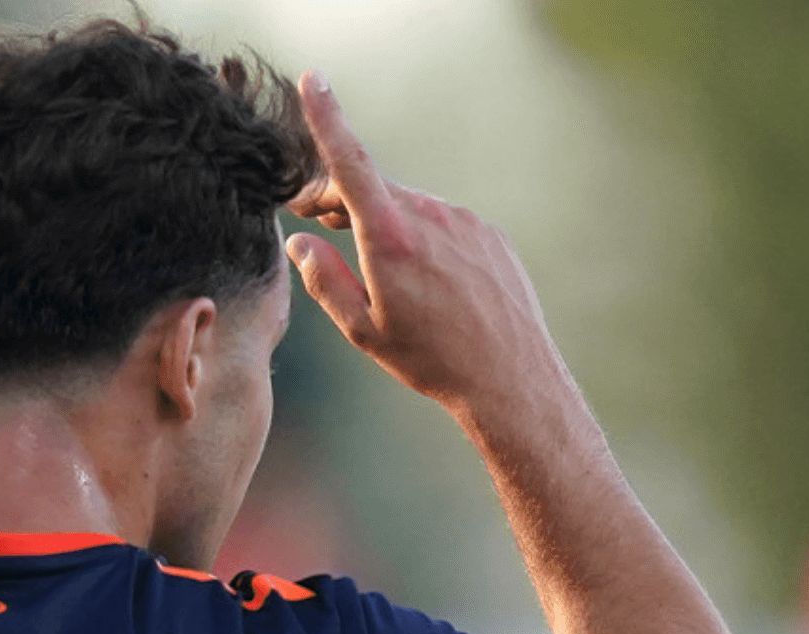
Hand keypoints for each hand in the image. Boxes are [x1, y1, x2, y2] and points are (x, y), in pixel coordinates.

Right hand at [284, 71, 576, 424]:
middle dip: (339, 201)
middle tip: (312, 222)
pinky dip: (422, 238)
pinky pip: (442, 223)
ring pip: (407, 208)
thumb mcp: (362, 328)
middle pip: (372, 190)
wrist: (510, 377)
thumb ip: (323, 278)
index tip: (314, 83)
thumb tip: (299, 243)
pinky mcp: (487, 232)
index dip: (327, 120)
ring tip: (375, 267)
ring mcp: (463, 221)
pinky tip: (425, 281)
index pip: (350, 164)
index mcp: (390, 238)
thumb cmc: (430, 359)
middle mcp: (429, 217)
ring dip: (383, 224)